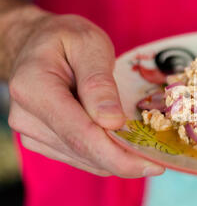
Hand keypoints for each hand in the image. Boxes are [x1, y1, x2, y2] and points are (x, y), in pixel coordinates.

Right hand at [7, 10, 163, 176]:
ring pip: (84, 159)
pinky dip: (105, 155)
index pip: (80, 134)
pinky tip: (125, 145)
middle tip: (159, 162)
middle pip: (83, 151)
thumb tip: (112, 122)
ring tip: (145, 149)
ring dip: (117, 159)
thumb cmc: (66, 39)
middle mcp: (27, 117)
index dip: (117, 156)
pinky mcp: (43, 141)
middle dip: (124, 161)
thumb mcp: (89, 45)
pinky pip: (80, 157)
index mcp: (34, 88)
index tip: (152, 165)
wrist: (38, 43)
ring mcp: (32, 133)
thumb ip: (98, 82)